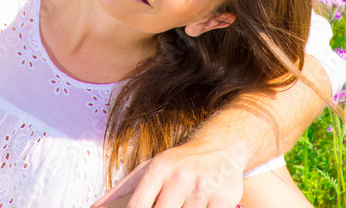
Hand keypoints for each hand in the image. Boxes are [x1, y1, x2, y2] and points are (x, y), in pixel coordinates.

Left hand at [91, 143, 245, 207]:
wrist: (221, 145)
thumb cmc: (178, 163)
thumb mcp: (150, 168)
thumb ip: (121, 191)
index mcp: (158, 168)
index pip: (138, 206)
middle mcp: (180, 176)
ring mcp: (203, 187)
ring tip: (183, 204)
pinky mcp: (224, 198)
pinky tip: (198, 206)